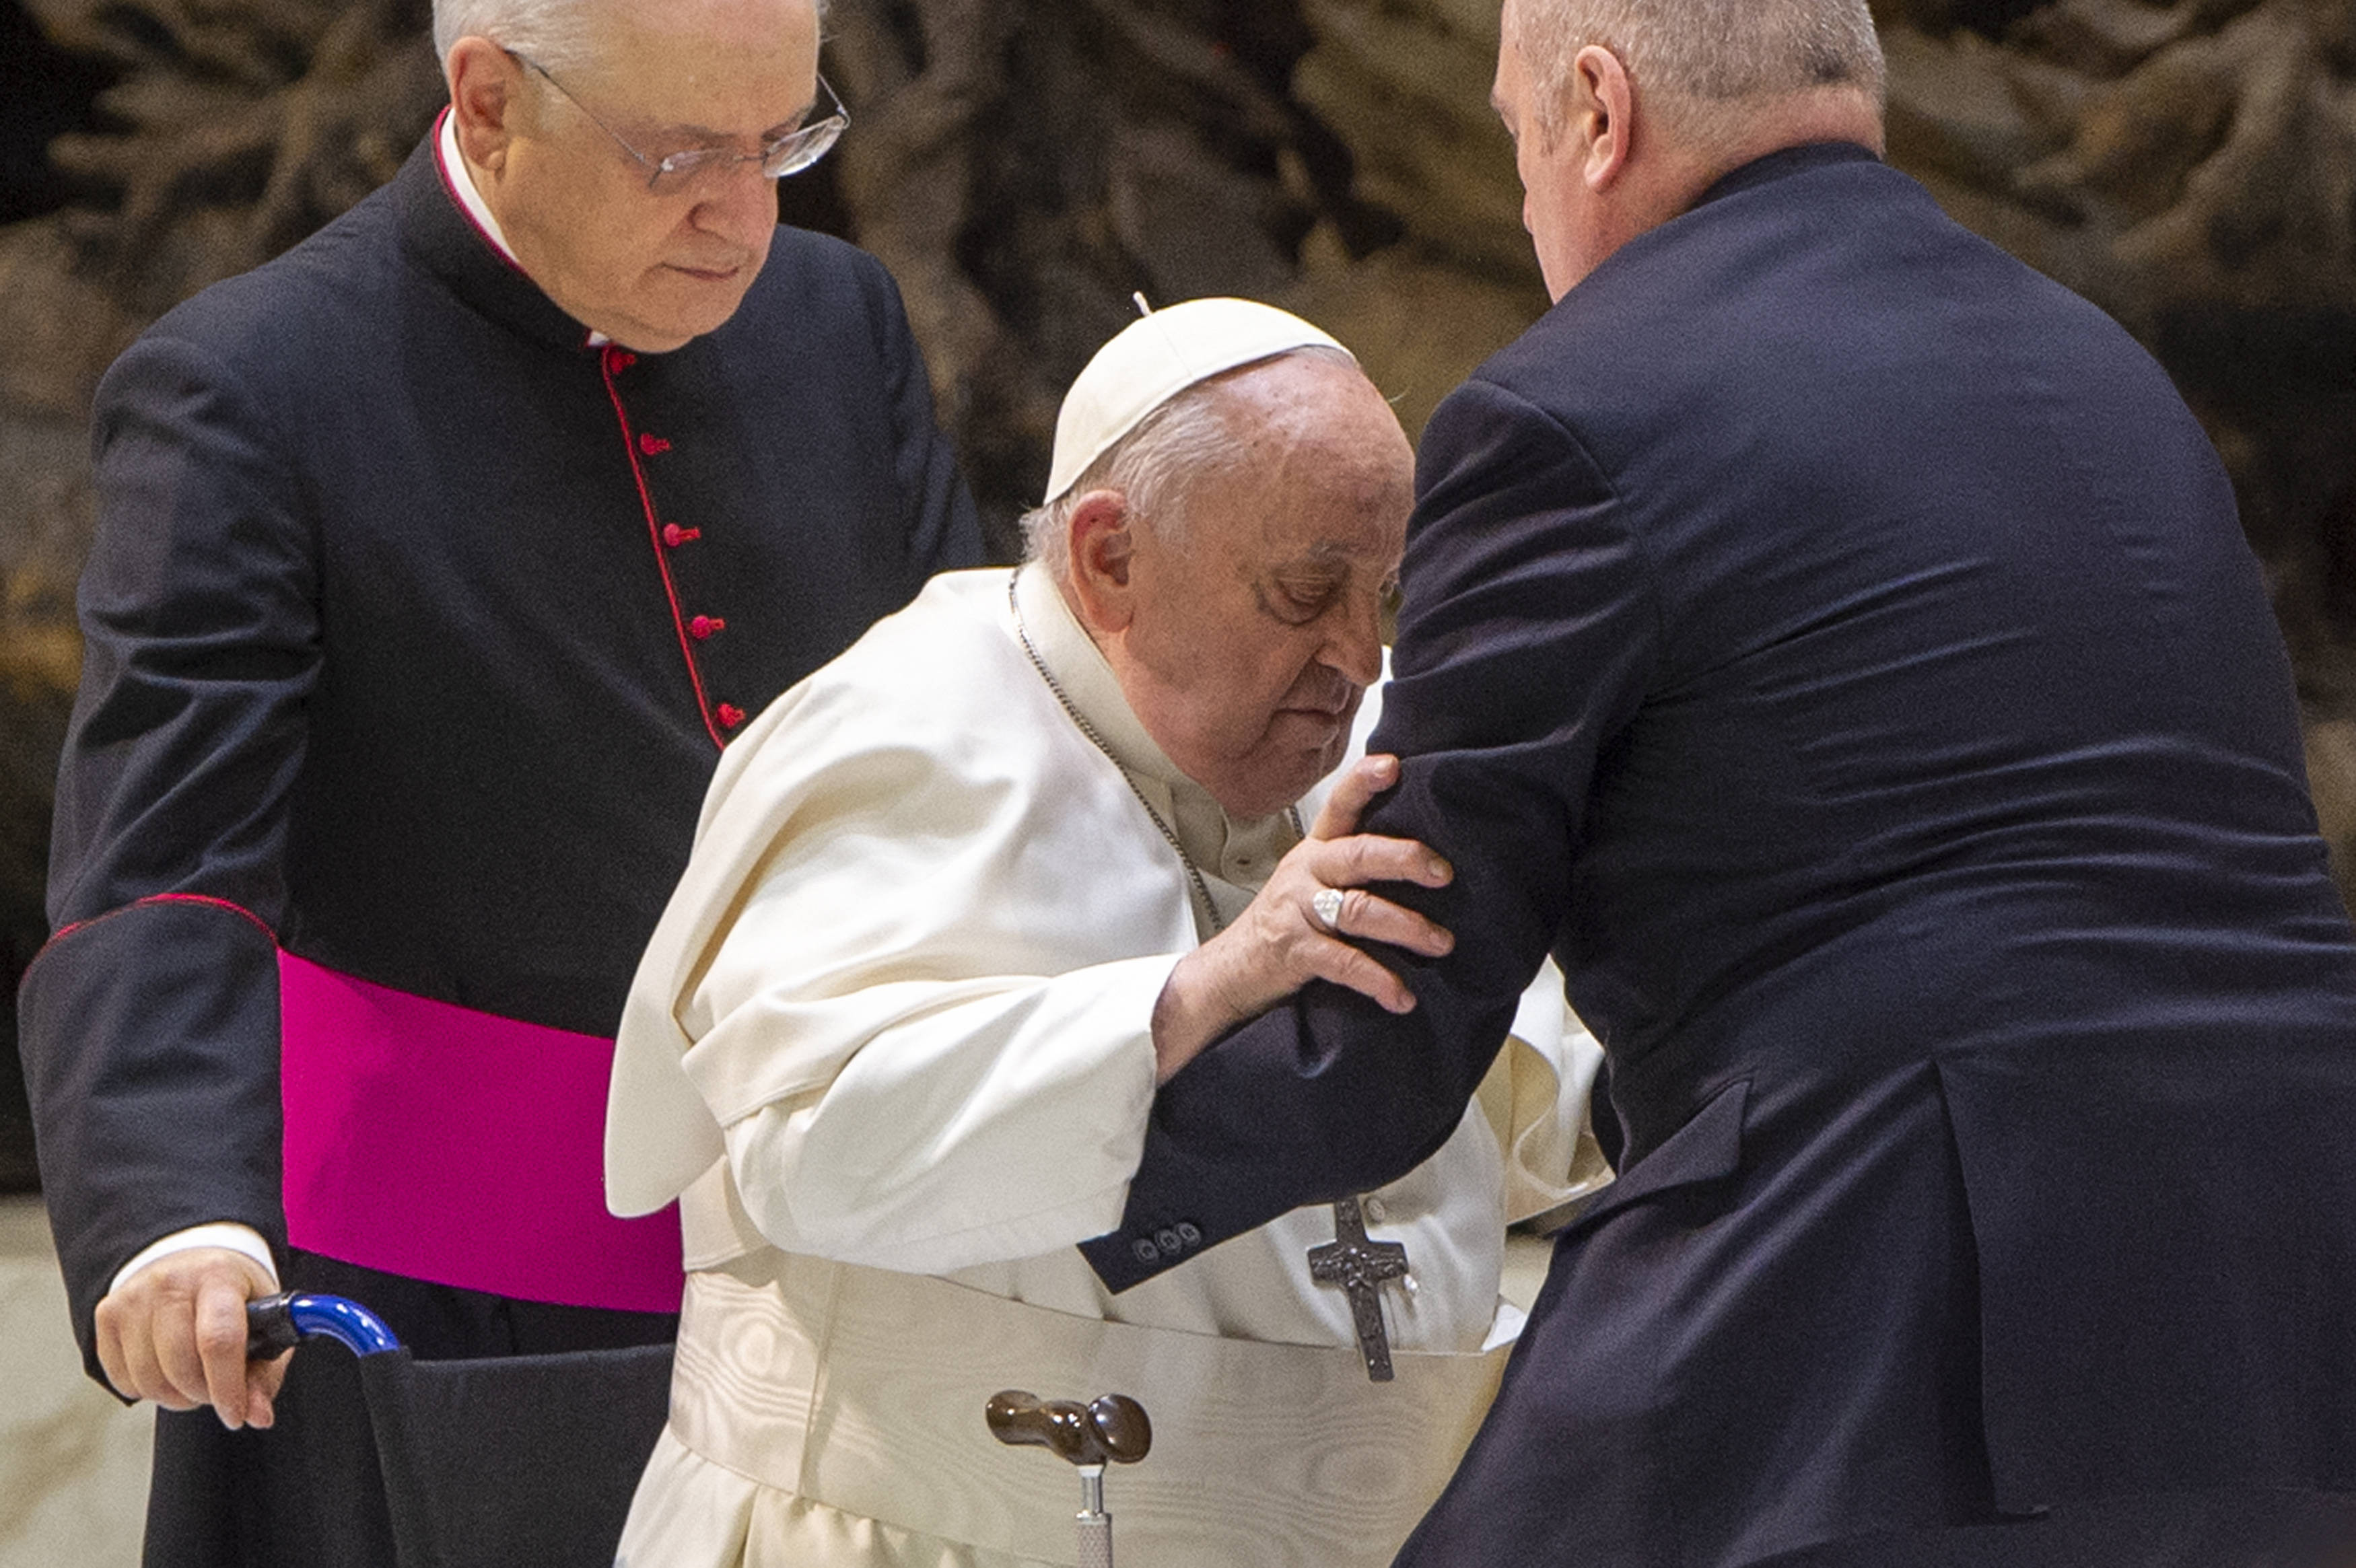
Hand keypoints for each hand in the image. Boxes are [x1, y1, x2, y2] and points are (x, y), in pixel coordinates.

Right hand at [94, 1246, 287, 1428]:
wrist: (189, 1258)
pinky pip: (123, 1380)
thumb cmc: (233, 1294)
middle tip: (216, 1391)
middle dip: (202, 1394)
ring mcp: (133, 1297)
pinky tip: (166, 1369)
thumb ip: (264, 1373)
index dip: (227, 1388)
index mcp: (218, 1276)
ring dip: (175, 1396)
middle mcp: (170, 1281)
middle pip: (180, 1365)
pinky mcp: (106, 1315)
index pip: (218, 1340)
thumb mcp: (264, 1321)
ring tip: (194, 1380)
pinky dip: (148, 1389)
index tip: (236, 1415)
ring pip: (149, 1379)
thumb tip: (258, 1416)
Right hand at [1152, 754, 1453, 1079]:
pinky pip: (1344, 963)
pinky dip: (1378, 980)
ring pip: (1357, 910)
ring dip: (1405, 927)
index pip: (1339, 807)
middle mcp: (1307, 873)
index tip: (1393, 765)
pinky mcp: (1295, 952)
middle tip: (1444, 873)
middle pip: (1358, 855)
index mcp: (1316, 852)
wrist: (1230, 970)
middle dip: (1404, 859)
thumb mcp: (1312, 882)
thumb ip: (1353, 866)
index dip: (1363, 783)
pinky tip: (1403, 996)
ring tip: (1441, 943)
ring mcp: (1298, 912)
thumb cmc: (1284, 923)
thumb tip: (1426, 859)